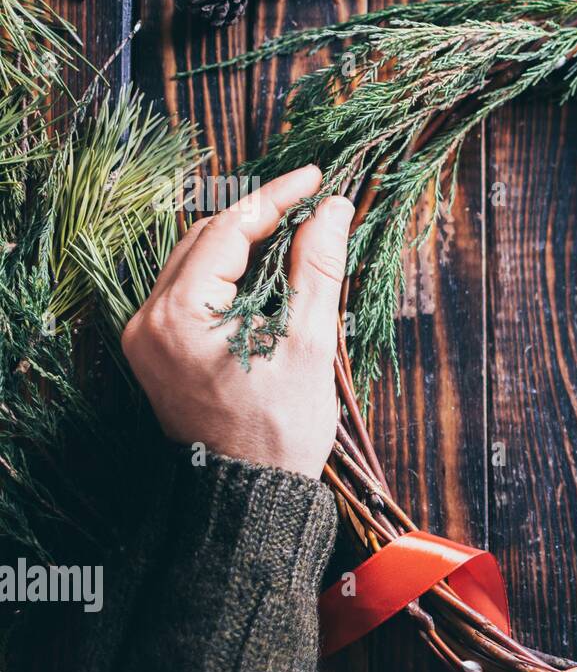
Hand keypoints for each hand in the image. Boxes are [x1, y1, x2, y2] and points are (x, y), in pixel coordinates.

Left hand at [123, 165, 352, 478]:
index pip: (229, 229)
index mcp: (180, 316)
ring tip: (298, 232)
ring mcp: (147, 336)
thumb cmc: (281, 430)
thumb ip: (318, 269)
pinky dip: (230, 273)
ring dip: (245, 243)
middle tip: (313, 204)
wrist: (250, 492)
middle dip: (260, 216)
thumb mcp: (308, 344)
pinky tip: (267, 271)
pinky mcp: (157, 350)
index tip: (317, 179)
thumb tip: (334, 209)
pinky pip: (192, 290)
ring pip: (197, 261)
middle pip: (207, 239)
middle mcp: (149, 320)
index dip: (277, 198)